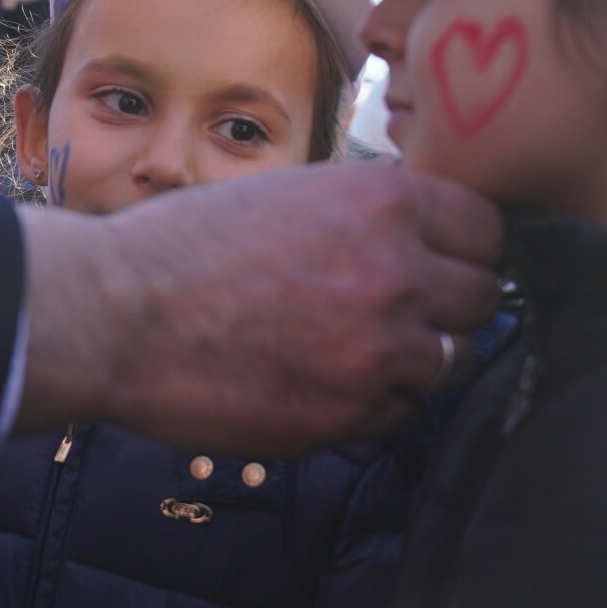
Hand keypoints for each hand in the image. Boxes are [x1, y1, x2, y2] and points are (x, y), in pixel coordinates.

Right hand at [14, 162, 502, 453]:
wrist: (118, 315)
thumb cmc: (187, 246)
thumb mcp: (290, 193)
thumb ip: (367, 213)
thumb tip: (422, 235)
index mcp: (385, 203)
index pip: (488, 228)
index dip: (468, 246)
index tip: (446, 259)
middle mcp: (399, 273)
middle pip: (484, 296)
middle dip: (452, 302)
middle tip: (403, 307)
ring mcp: (380, 351)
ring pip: (452, 359)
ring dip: (419, 356)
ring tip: (355, 346)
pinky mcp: (350, 414)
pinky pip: (403, 412)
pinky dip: (378, 401)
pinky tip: (323, 379)